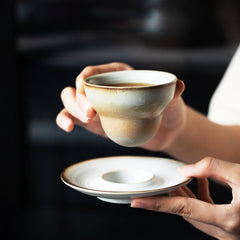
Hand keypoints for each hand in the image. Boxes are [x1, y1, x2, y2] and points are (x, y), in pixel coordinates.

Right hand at [56, 62, 184, 150]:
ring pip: (71, 102)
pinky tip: (68, 127)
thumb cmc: (167, 110)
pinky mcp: (94, 123)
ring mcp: (97, 106)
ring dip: (71, 109)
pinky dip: (66, 120)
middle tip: (91, 113)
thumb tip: (178, 85)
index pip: (94, 72)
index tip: (84, 87)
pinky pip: (74, 119)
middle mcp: (103, 89)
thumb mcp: (171, 100)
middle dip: (78, 98)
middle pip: (79, 88)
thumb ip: (171, 94)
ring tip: (81, 121)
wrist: (164, 130)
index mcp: (118, 76)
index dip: (84, 77)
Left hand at [131, 157, 239, 239]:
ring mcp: (230, 235)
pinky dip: (200, 198)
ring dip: (186, 195)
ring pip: (196, 214)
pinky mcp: (232, 230)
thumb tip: (186, 169)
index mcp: (229, 221)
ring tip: (180, 178)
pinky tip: (200, 183)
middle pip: (186, 211)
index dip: (156, 204)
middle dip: (172, 195)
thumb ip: (213, 168)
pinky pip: (207, 215)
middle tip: (161, 181)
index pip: (181, 208)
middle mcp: (227, 233)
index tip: (135, 202)